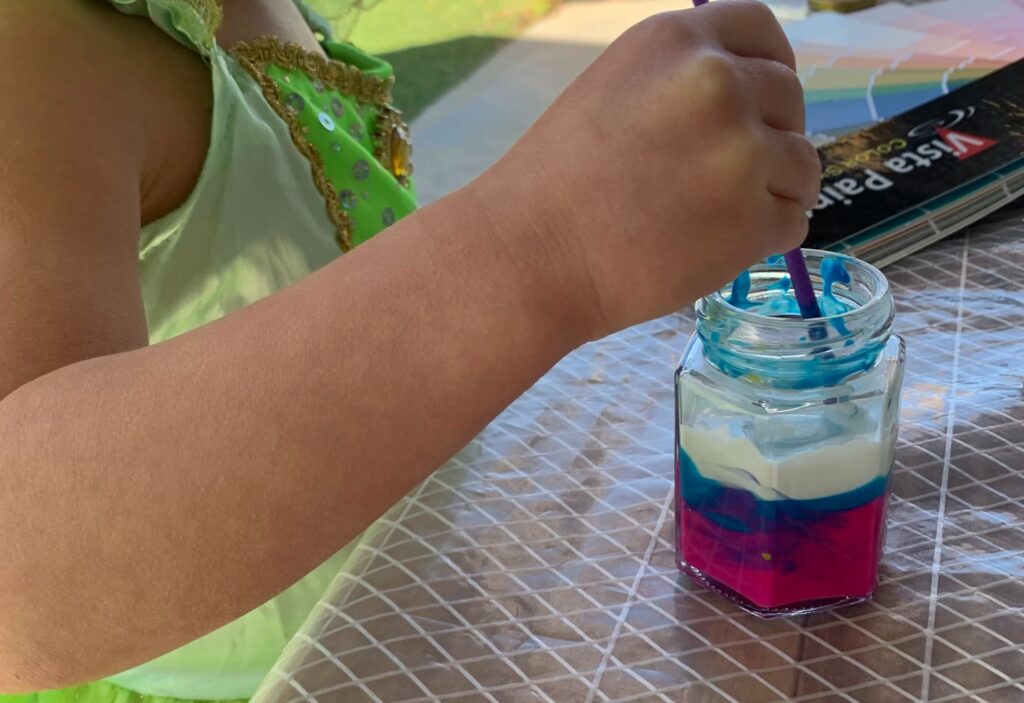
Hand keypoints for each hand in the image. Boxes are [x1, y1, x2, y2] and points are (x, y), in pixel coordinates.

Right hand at [469, 0, 819, 339]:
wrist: (528, 256)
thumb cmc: (553, 184)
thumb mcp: (614, 92)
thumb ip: (681, 81)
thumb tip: (748, 96)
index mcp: (676, 41)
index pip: (761, 27)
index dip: (771, 65)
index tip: (762, 100)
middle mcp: (717, 83)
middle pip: (789, 97)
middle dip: (768, 135)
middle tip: (721, 177)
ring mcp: (741, 152)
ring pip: (801, 165)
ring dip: (771, 192)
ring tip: (710, 218)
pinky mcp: (752, 219)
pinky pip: (793, 221)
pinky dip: (763, 238)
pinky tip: (713, 245)